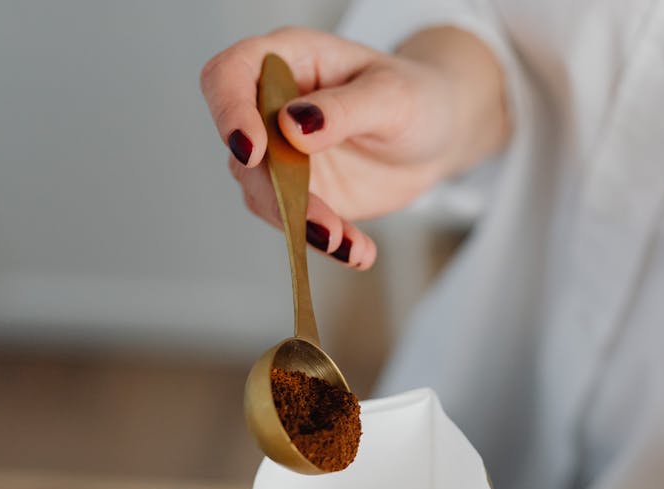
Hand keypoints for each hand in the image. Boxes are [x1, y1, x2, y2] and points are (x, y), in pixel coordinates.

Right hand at [200, 26, 508, 268]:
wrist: (436, 137)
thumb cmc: (417, 97)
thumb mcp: (392, 97)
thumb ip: (344, 108)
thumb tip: (292, 125)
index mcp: (287, 60)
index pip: (227, 76)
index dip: (229, 112)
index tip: (255, 151)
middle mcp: (272, 106)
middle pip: (242, 149)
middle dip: (280, 193)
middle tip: (325, 227)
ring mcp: (281, 154)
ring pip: (263, 194)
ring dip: (301, 226)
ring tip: (350, 246)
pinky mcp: (298, 193)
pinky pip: (294, 223)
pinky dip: (326, 243)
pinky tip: (360, 251)